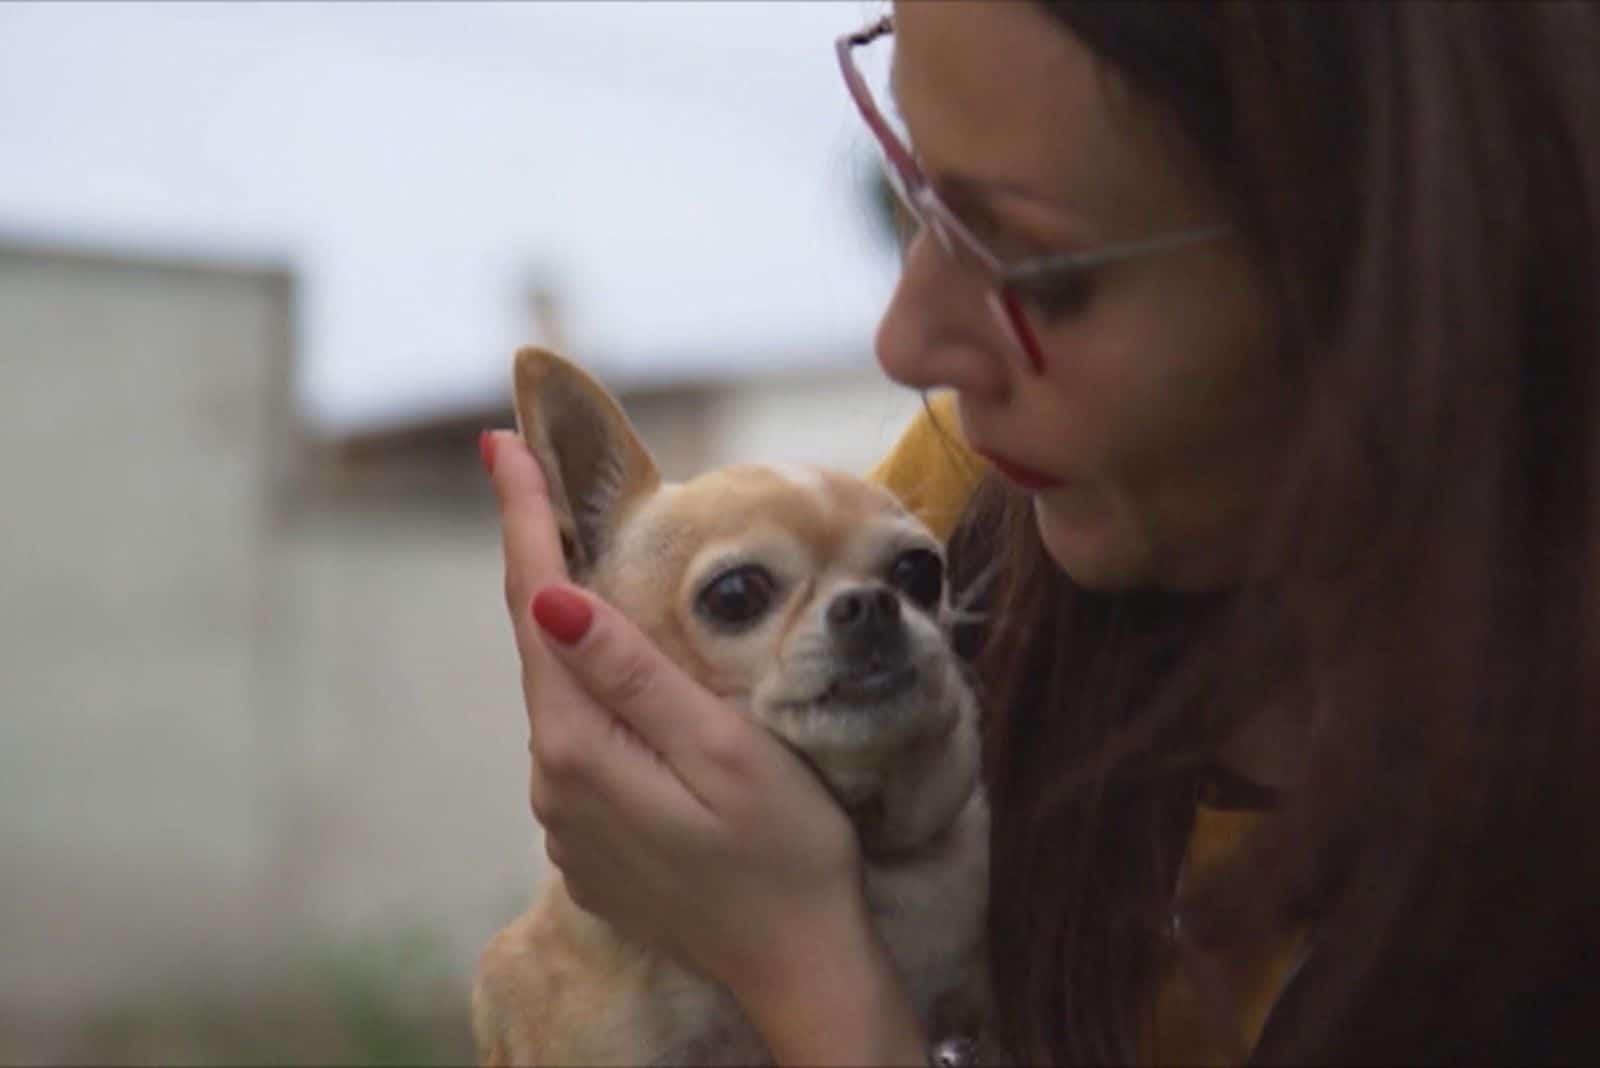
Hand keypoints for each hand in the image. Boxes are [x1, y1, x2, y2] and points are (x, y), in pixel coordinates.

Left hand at [483, 429, 879, 1018]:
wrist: (799, 965)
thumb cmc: (787, 851)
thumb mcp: (724, 751)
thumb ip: (635, 676)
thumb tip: (553, 598)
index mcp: (582, 748)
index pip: (536, 607)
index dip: (522, 519)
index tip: (502, 444)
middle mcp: (554, 783)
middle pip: (534, 643)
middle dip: (531, 551)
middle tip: (518, 466)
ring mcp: (567, 817)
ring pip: (556, 692)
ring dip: (557, 617)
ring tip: (561, 536)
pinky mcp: (590, 839)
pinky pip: (577, 739)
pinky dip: (584, 682)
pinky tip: (603, 655)